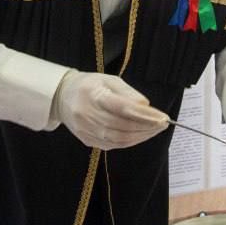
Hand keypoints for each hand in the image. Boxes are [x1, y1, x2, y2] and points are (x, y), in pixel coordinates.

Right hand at [53, 71, 168, 150]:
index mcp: (93, 95)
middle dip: (147, 127)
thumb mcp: (108, 79)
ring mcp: (86, 130)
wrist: (62, 98)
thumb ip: (127, 92)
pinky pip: (113, 145)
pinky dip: (131, 141)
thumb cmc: (89, 85)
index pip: (123, 108)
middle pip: (122, 127)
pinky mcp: (88, 140)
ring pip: (119, 139)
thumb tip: (146, 106)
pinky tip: (141, 135)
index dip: (144, 115)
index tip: (163, 117)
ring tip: (155, 130)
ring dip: (141, 136)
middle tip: (163, 124)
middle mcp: (88, 115)